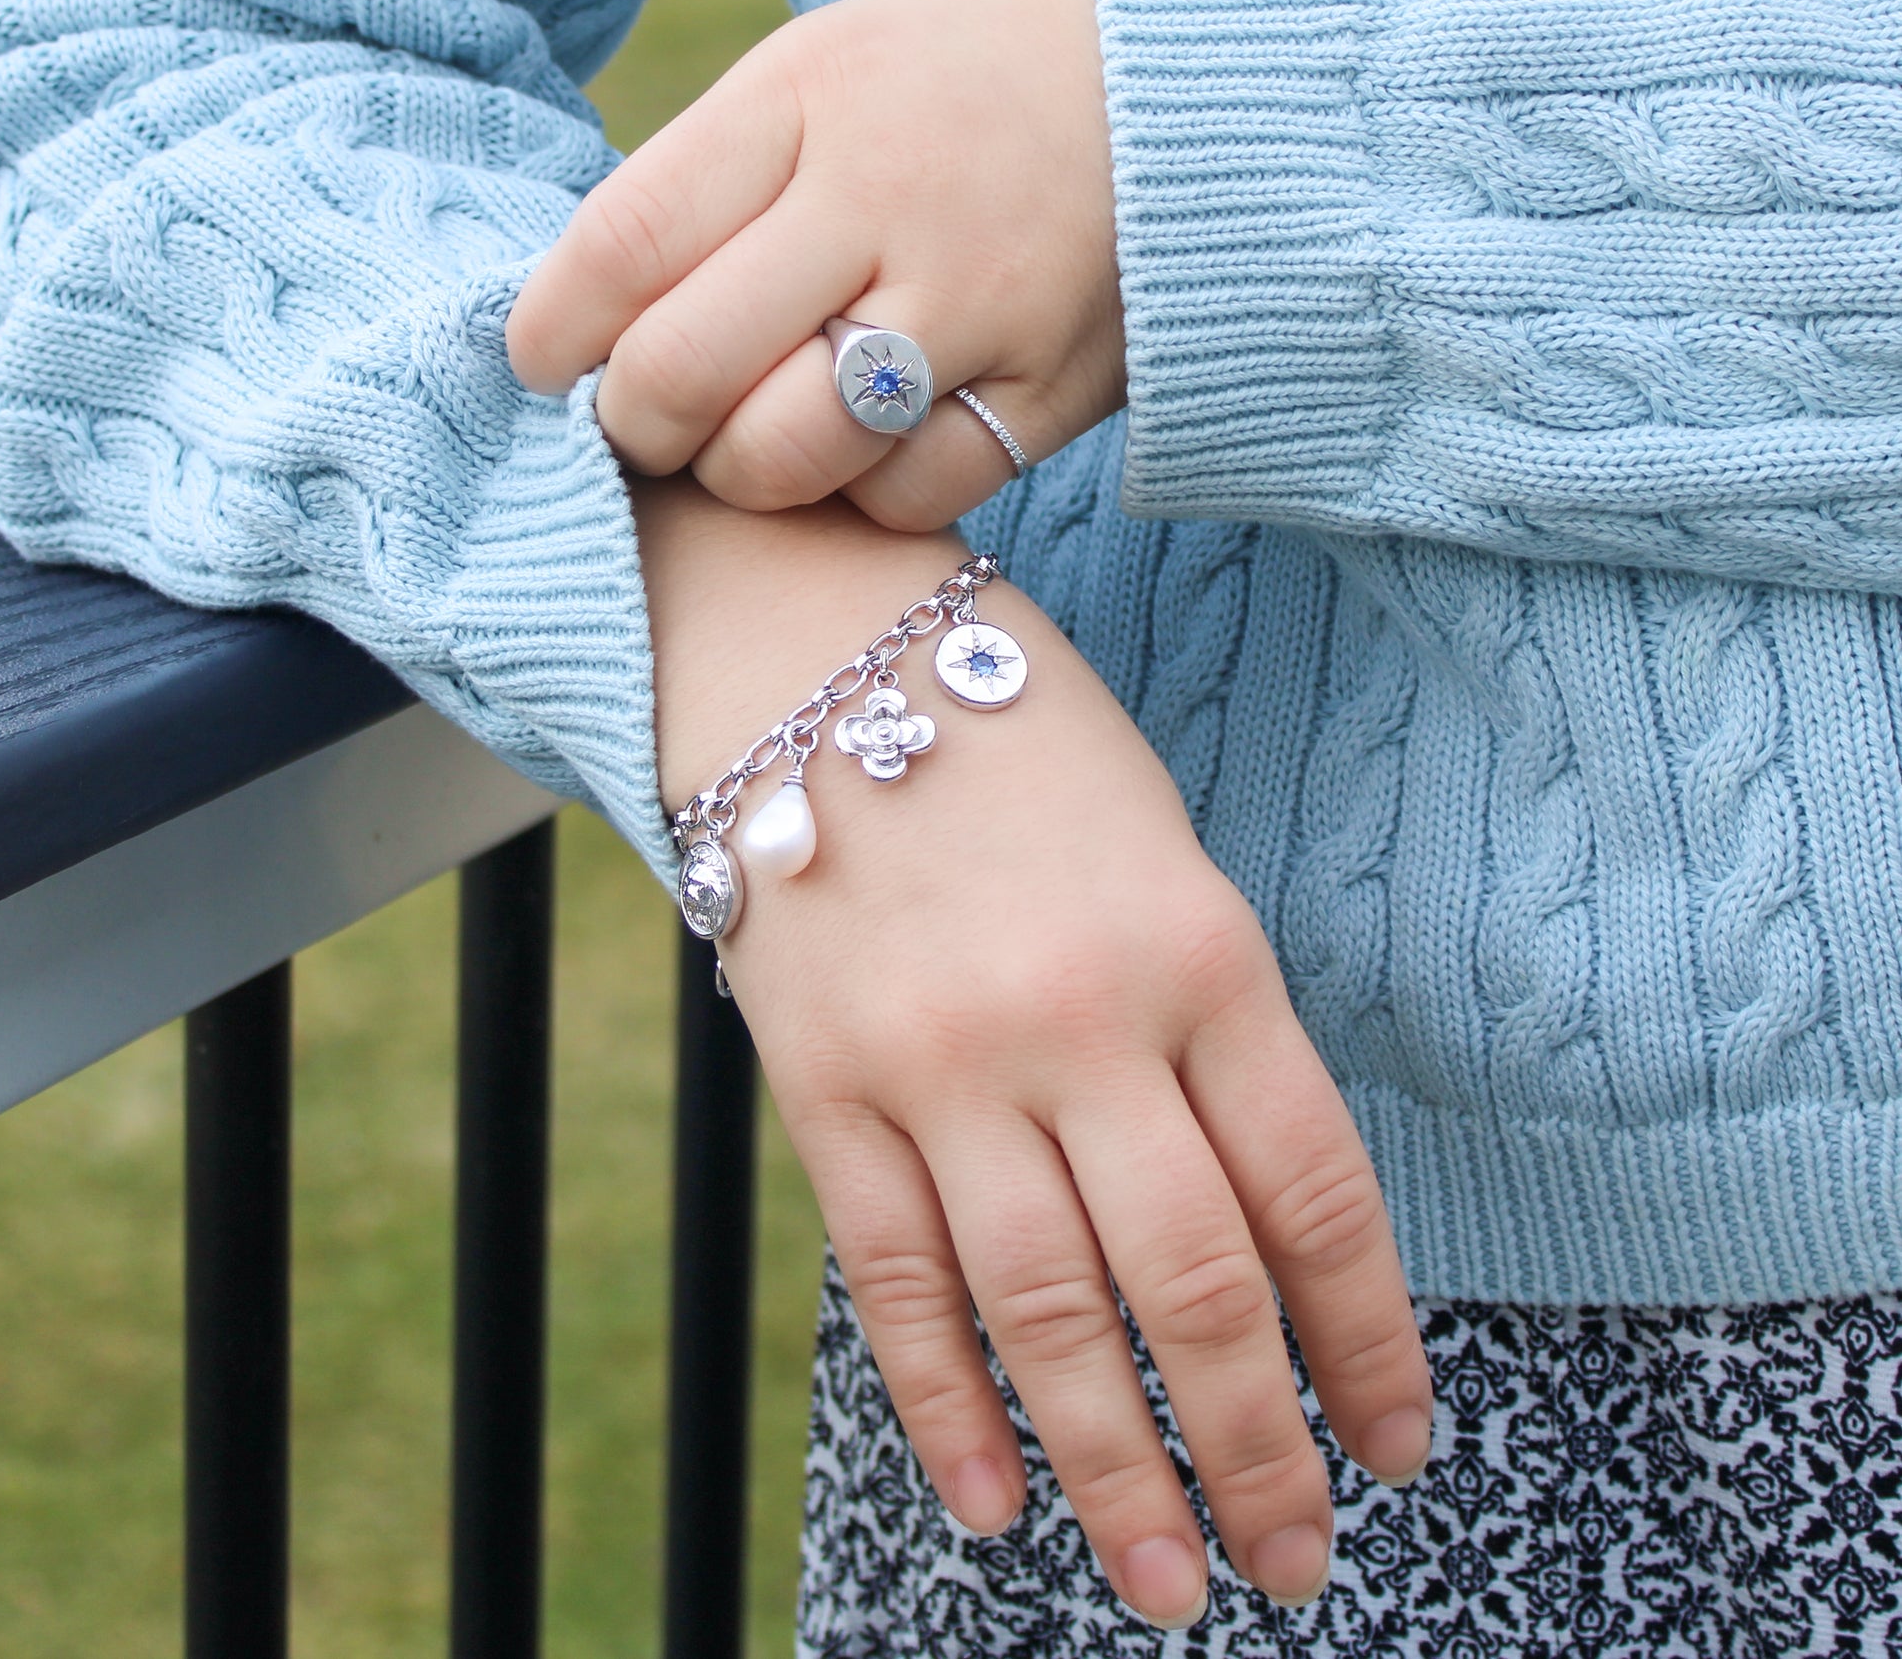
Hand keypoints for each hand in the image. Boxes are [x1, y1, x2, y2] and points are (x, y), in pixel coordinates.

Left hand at [510, 0, 1123, 529]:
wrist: (1188, 75)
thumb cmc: (969, 78)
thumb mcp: (830, 66)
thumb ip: (717, 177)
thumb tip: (592, 312)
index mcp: (809, 98)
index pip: (624, 241)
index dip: (551, 329)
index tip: (537, 365)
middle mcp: (885, 199)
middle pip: (686, 368)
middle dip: (632, 424)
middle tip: (640, 424)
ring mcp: (975, 302)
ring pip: (788, 454)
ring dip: (737, 473)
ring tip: (744, 445)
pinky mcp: (1051, 387)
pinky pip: (906, 494)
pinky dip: (860, 496)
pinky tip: (863, 452)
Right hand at [636, 481, 1432, 1625]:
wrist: (816, 651)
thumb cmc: (1019, 745)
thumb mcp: (1164, 855)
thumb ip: (1209, 1033)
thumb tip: (1259, 1232)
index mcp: (1202, 951)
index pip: (1315, 1191)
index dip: (1369, 1340)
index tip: (1401, 1445)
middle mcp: (1082, 1020)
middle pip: (1194, 1283)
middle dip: (1257, 1451)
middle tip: (1294, 1567)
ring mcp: (942, 1061)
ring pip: (1046, 1311)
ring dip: (1115, 1470)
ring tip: (1165, 1584)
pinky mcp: (824, 1084)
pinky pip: (892, 1276)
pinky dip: (945, 1403)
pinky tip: (993, 1502)